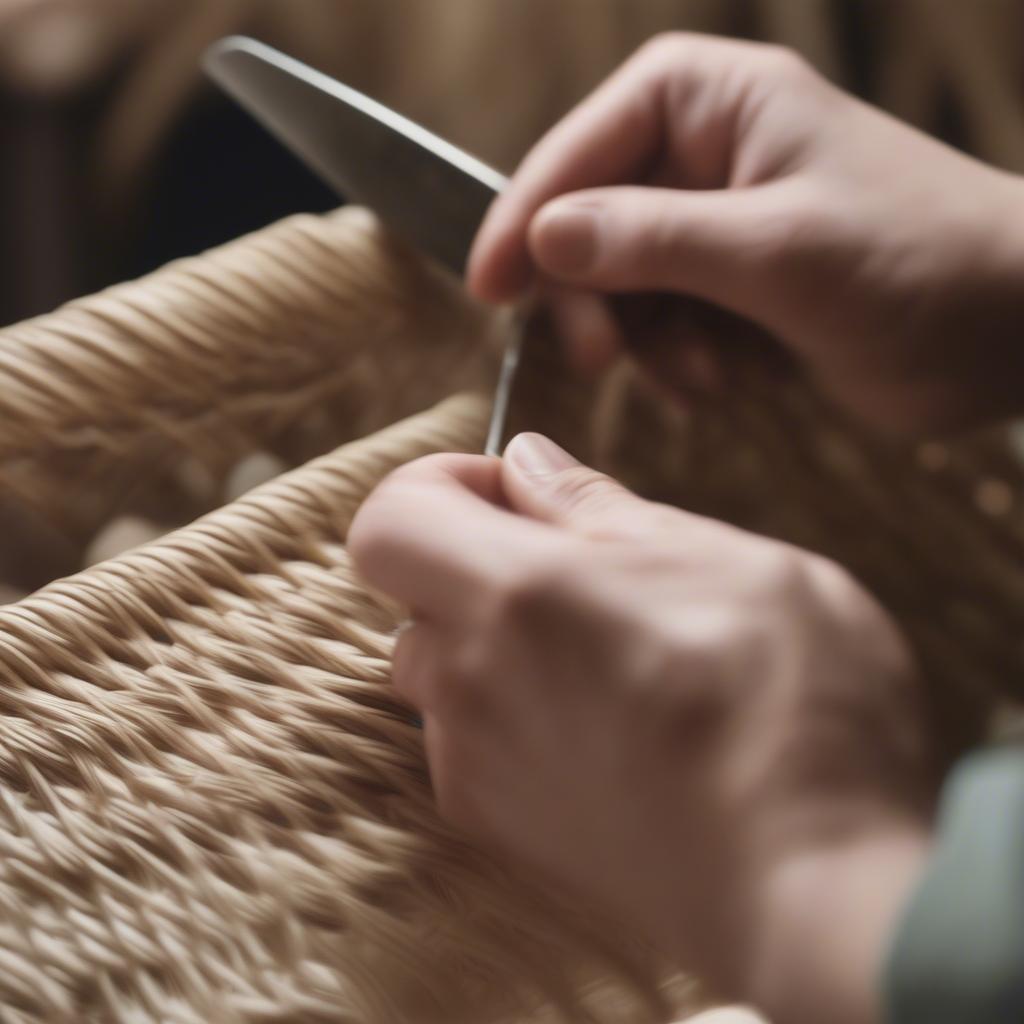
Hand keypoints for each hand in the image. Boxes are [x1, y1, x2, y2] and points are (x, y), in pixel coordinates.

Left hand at [349, 434, 933, 1023]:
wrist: (817, 893)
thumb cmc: (794, 710)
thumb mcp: (728, 561)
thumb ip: (603, 508)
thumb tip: (529, 462)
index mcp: (518, 594)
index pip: (390, 518)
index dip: (438, 484)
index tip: (515, 491)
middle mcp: (472, 682)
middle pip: (413, 595)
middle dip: (476, 561)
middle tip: (577, 569)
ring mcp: (479, 765)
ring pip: (441, 671)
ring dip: (494, 641)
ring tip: (602, 651)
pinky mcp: (504, 828)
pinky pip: (470, 741)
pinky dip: (512, 711)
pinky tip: (606, 724)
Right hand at [468, 33, 1023, 433]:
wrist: (1006, 330)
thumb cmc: (916, 262)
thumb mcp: (777, 250)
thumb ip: (653, 240)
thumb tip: (542, 238)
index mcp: (708, 103)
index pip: (580, 147)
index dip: (526, 215)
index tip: (488, 287)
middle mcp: (700, 154)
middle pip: (587, 223)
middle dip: (595, 298)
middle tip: (601, 359)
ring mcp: (712, 224)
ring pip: (618, 285)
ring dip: (647, 342)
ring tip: (706, 378)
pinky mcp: (728, 287)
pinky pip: (659, 323)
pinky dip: (677, 361)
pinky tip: (722, 382)